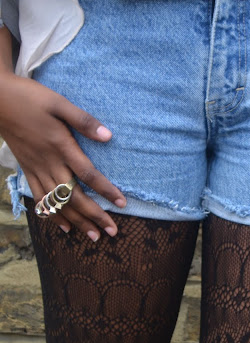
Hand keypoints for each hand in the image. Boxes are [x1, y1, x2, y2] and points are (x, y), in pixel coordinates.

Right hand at [0, 72, 125, 239]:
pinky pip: (40, 198)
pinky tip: (65, 227)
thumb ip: (83, 120)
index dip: (106, 190)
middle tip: (112, 232)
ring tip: (94, 236)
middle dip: (94, 216)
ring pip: (58, 202)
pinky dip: (53, 215)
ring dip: (78, 221)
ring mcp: (36, 169)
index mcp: (61, 146)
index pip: (88, 174)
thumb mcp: (59, 103)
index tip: (122, 204)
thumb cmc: (30, 98)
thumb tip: (108, 136)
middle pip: (75, 196)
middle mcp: (49, 163)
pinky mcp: (27, 170)